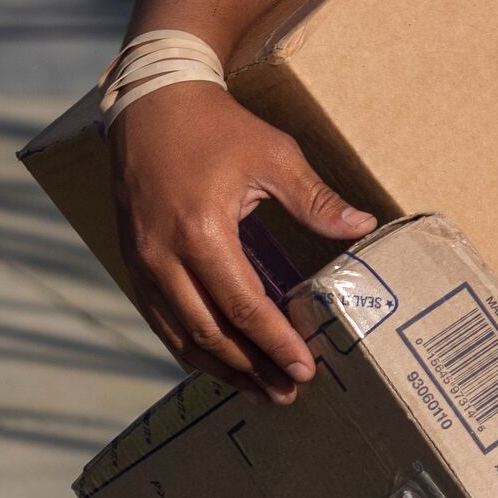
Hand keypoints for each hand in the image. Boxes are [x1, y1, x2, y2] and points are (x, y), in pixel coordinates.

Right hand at [108, 82, 376, 402]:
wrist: (152, 105)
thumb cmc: (218, 127)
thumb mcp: (275, 155)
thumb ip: (317, 200)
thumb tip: (365, 227)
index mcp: (201, 232)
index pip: (243, 307)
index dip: (276, 343)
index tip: (307, 368)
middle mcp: (163, 257)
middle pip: (210, 334)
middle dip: (252, 369)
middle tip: (289, 392)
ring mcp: (141, 264)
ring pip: (179, 337)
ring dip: (220, 369)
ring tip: (259, 389)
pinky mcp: (132, 263)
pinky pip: (160, 320)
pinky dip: (190, 348)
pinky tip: (219, 361)